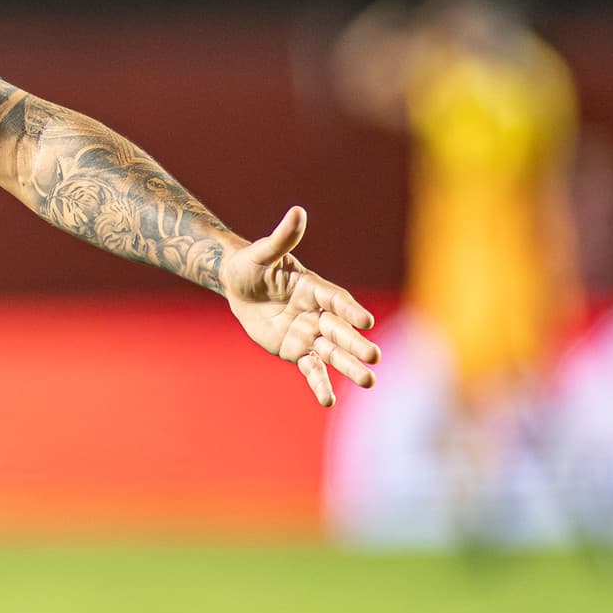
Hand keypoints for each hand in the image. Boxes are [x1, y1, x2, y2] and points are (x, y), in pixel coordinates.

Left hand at [219, 206, 379, 406]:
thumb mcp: (262, 252)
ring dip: (349, 367)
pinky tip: (328, 401)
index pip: (337, 300)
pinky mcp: (296, 351)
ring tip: (368, 382)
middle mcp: (318, 313)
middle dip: (355, 343)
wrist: (237, 286)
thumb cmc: (251, 264)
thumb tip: (297, 211)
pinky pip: (310, 369)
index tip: (366, 321)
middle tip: (374, 356)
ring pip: (332, 353)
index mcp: (315, 288)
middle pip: (340, 330)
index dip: (350, 309)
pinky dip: (319, 384)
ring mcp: (309, 334)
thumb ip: (283, 238)